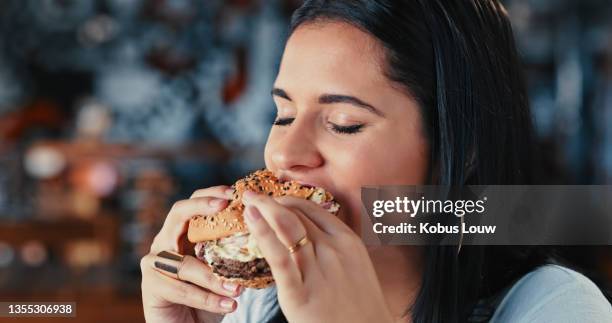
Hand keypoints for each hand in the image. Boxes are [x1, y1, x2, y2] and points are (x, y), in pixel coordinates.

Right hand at [140, 186, 243, 322]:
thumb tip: (263, 231)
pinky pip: (182, 289)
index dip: (211, 194)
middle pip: (178, 213)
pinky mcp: (151, 286)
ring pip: (186, 263)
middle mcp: (165, 242)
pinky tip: (230, 304)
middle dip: (202, 207)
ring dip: (214, 277)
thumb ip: (234, 250)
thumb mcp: (225, 269)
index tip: (233, 193)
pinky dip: (208, 298)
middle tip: (226, 207)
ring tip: (238, 288)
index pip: (194, 203)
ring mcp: (154, 263)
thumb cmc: (211, 297)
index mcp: (182, 233)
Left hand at [241, 190, 393, 322]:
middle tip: (252, 196)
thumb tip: (313, 236)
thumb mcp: (356, 269)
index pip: (311, 209)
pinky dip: (264, 233)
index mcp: (347, 241)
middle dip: (270, 202)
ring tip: (247, 200)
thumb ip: (336, 249)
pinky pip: (279, 256)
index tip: (272, 200)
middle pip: (296, 215)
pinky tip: (252, 220)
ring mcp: (317, 270)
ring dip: (263, 209)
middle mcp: (333, 250)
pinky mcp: (300, 293)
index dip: (287, 200)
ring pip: (287, 227)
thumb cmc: (361, 308)